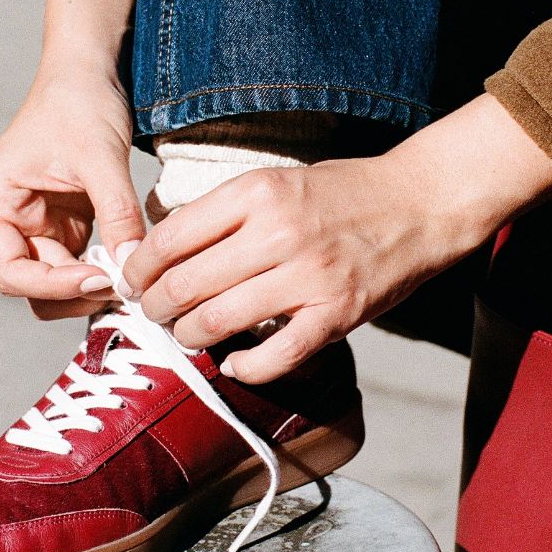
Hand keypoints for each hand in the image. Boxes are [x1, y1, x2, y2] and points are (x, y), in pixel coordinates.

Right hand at [0, 70, 145, 318]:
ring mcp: (37, 229)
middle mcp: (8, 223)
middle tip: (127, 287)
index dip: (56, 286)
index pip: (12, 274)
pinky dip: (105, 274)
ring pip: (60, 285)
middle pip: (35, 288)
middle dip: (78, 294)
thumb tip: (133, 266)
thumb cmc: (79, 104)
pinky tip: (132, 267)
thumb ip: (117, 213)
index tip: (103, 280)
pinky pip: (81, 268)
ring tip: (133, 277)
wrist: (88, 75)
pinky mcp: (66, 229)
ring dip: (94, 289)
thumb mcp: (101, 157)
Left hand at [120, 95, 551, 381]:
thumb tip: (165, 252)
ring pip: (216, 323)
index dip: (138, 268)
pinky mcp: (336, 314)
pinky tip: (234, 365)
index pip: (170, 238)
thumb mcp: (278, 182)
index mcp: (257, 191)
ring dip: (189, 338)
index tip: (131, 281)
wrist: (421, 203)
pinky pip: (274, 357)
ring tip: (186, 337)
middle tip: (151, 315)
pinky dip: (244, 368)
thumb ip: (227, 214)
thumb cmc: (345, 193)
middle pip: (184, 285)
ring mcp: (308, 276)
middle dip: (154, 308)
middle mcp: (278, 232)